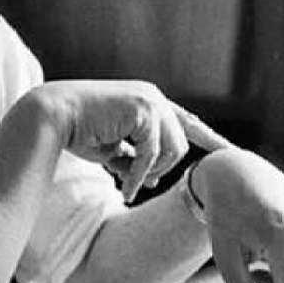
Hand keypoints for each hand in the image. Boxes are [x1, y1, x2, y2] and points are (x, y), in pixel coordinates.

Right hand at [40, 80, 229, 201]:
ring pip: (172, 151)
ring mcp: (151, 101)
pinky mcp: (143, 109)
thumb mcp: (114, 147)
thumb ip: (136, 157)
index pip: (187, 122)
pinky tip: (124, 185)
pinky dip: (138, 174)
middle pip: (180, 145)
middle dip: (160, 170)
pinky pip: (153, 154)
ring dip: (149, 173)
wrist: (53, 116)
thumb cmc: (78, 131)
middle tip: (134, 183)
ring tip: (126, 183)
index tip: (230, 153)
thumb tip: (152, 181)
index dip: (210, 139)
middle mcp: (154, 97)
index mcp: (148, 102)